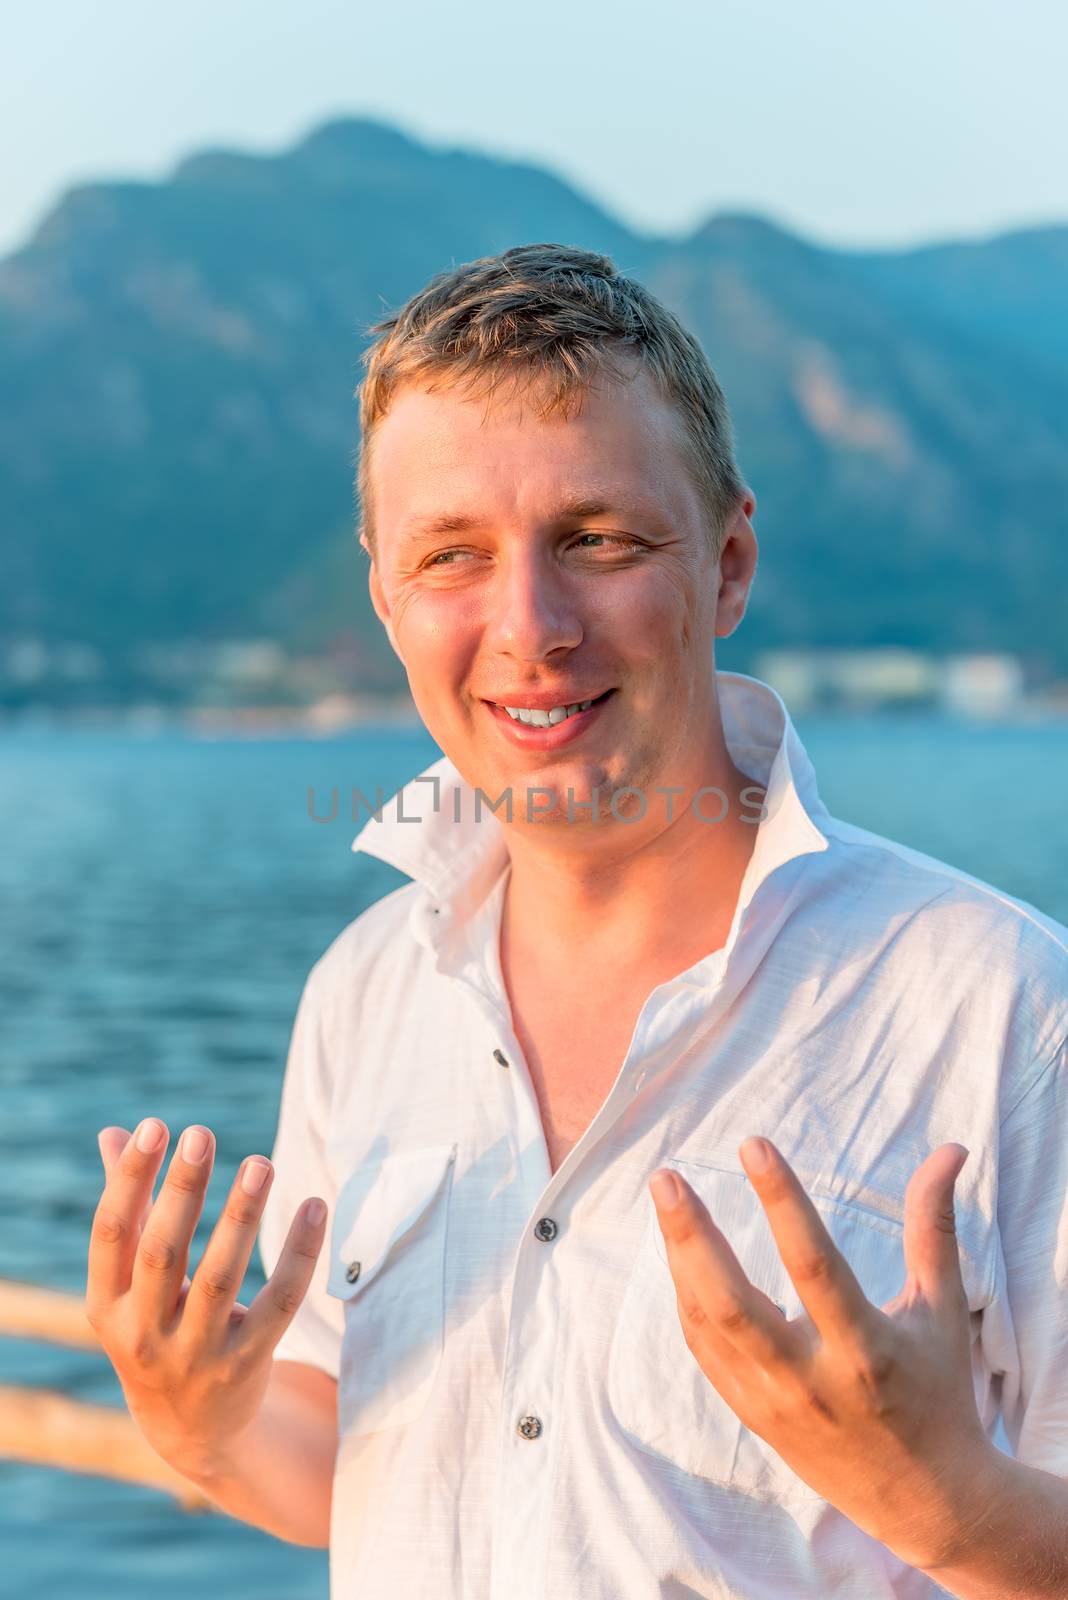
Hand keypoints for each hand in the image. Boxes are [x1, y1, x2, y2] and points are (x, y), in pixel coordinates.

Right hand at [86, 1119, 326, 1478]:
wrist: (191, 1429)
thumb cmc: (157, 1325)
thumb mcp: (130, 1282)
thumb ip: (129, 1207)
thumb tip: (116, 1133)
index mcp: (107, 1305)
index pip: (111, 1235)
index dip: (129, 1179)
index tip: (156, 1127)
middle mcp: (144, 1334)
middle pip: (162, 1253)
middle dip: (182, 1190)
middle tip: (202, 1134)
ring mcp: (196, 1354)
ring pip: (222, 1278)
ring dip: (241, 1217)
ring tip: (261, 1163)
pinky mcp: (247, 1365)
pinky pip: (280, 1304)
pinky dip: (300, 1255)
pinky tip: (315, 1207)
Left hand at [649, 1139, 995, 1569]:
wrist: (925, 1499)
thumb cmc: (937, 1390)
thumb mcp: (942, 1309)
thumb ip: (933, 1226)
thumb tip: (948, 1148)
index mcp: (865, 1349)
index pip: (813, 1264)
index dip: (782, 1200)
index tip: (754, 1144)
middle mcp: (811, 1380)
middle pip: (733, 1304)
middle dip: (693, 1237)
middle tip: (666, 1178)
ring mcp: (773, 1403)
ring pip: (708, 1327)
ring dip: (679, 1260)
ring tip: (668, 1199)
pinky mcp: (752, 1417)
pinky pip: (704, 1352)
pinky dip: (687, 1301)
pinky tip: (681, 1256)